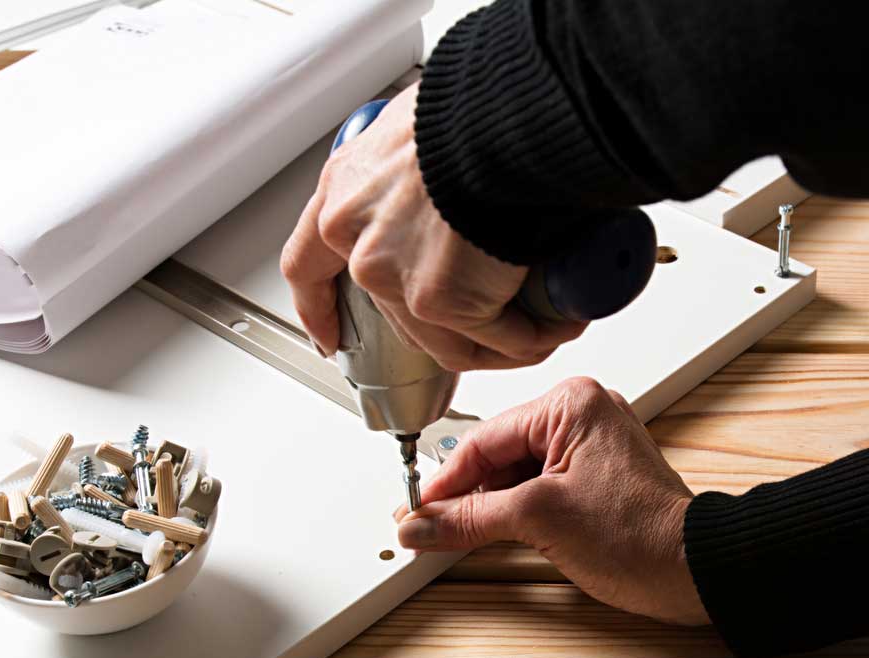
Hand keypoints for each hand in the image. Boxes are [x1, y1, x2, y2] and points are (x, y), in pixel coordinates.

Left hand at [280, 83, 586, 370]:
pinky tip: (560, 324)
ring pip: (451, 337)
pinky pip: (498, 338)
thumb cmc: (475, 108)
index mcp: (344, 195)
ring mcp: (398, 280)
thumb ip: (419, 165)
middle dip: (449, 325)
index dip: (320, 308)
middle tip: (491, 322)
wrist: (504, 118)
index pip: (308, 267)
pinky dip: (534, 337)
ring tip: (544, 323)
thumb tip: (457, 177)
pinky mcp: (443, 302)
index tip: (329, 335)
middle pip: (397, 316)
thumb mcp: (422, 127)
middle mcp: (361, 244)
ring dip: (500, 339)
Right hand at [395, 377, 708, 625]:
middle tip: (425, 527)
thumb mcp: (538, 521)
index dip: (443, 481)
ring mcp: (592, 447)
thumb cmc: (640, 536)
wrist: (692, 571)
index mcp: (572, 404)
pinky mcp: (597, 478)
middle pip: (498, 454)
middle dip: (463, 495)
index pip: (484, 438)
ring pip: (516, 474)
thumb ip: (470, 519)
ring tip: (452, 536)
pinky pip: (539, 487)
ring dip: (486, 506)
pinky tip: (488, 534)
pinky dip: (513, 512)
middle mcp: (583, 415)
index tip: (414, 511)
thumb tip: (423, 523)